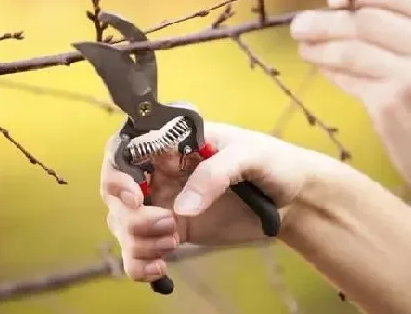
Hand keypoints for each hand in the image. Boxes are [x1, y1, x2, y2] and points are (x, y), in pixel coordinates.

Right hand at [100, 121, 358, 282]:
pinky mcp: (174, 229)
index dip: (119, 174)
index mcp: (175, 141)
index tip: (136, 197)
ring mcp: (166, 200)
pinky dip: (139, 262)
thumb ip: (214, 174)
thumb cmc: (274, 163)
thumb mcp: (250, 156)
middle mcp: (163, 170)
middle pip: (117, 191)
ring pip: (123, 222)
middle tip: (166, 226)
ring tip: (171, 245)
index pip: (127, 149)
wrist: (293, 199)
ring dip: (137, 241)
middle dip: (131, 216)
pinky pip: (139, 248)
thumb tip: (180, 209)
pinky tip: (159, 270)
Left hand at [290, 0, 410, 209]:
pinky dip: (330, 71)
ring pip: (350, 48)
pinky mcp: (390, 107)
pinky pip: (349, 79)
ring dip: (319, 44)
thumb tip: (349, 7)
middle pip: (367, 18)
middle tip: (300, 24)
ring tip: (302, 44)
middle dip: (326, 19)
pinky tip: (322, 69)